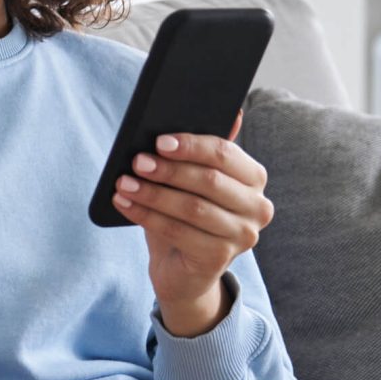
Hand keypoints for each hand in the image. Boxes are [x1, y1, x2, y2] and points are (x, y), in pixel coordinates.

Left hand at [111, 110, 274, 335]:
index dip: (191, 146)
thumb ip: (199, 150)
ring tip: (123, 183)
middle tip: (136, 161)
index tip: (158, 141)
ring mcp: (242, 235)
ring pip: (192, 208)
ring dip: (152, 193)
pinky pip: (178, 232)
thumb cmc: (184, 212)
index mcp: (253, 177)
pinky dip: (146, 215)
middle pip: (209, 181)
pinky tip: (124, 204)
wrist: (182, 267)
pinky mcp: (220, 258)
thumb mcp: (190, 180)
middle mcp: (257, 207)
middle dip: (168, 170)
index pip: (225, 154)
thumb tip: (226, 112)